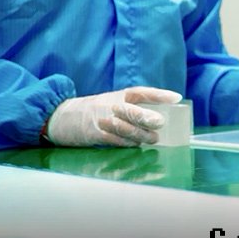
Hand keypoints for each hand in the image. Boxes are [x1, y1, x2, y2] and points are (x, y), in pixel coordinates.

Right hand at [46, 87, 181, 146]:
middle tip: (161, 122)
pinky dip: (126, 143)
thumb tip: (159, 117)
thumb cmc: (95, 110)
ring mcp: (102, 120)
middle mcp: (111, 104)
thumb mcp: (113, 102)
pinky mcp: (93, 134)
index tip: (176, 98)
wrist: (62, 116)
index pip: (142, 92)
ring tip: (154, 138)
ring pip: (124, 127)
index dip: (159, 94)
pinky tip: (136, 145)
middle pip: (131, 109)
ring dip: (140, 134)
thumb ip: (133, 108)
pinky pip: (113, 140)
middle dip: (146, 116)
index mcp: (119, 95)